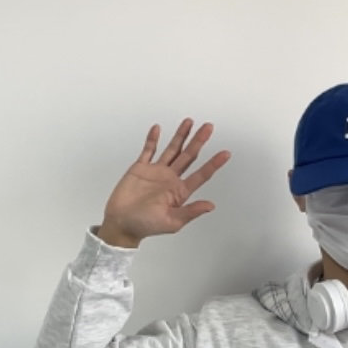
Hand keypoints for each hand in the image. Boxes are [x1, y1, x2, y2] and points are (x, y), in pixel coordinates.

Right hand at [97, 119, 230, 247]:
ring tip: (189, 122)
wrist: (121, 223)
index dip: (214, 164)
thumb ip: (190, 211)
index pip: (201, 175)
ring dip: (180, 136)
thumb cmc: (145, 225)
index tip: (226, 153)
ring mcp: (156, 171)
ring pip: (172, 149)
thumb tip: (210, 206)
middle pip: (189, 156)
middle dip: (199, 141)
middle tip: (209, 127)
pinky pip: (148, 150)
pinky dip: (153, 139)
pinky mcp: (140, 168)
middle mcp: (170, 179)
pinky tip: (158, 128)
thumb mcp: (172, 222)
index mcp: (180, 191)